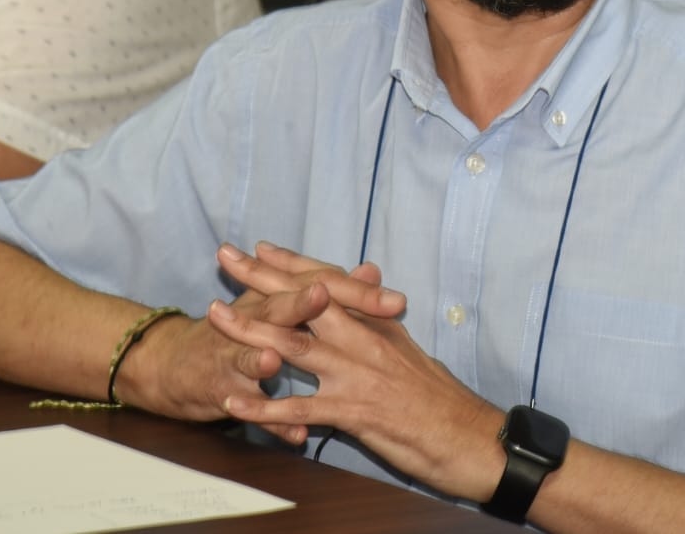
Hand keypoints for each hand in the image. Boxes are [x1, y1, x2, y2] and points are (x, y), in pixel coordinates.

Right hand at [117, 245, 407, 440]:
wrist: (178, 363)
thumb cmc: (240, 330)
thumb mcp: (282, 305)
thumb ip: (331, 291)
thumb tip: (371, 272)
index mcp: (277, 298)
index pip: (319, 286)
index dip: (356, 293)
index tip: (397, 301)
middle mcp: (255, 319)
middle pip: (283, 309)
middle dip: (310, 307)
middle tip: (334, 302)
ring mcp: (234, 355)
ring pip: (252, 355)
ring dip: (267, 357)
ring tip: (280, 360)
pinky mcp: (221, 389)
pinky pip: (250, 407)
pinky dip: (271, 420)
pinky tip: (295, 434)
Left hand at [209, 246, 506, 498]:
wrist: (468, 437)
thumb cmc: (440, 398)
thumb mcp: (408, 348)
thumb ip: (379, 319)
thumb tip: (368, 282)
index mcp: (378, 322)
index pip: (329, 283)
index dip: (293, 264)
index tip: (260, 248)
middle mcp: (365, 339)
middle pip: (305, 300)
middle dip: (262, 279)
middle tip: (226, 259)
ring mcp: (357, 374)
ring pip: (294, 346)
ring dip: (250, 330)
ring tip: (215, 317)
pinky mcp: (353, 412)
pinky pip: (299, 408)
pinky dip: (264, 408)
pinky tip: (235, 406)